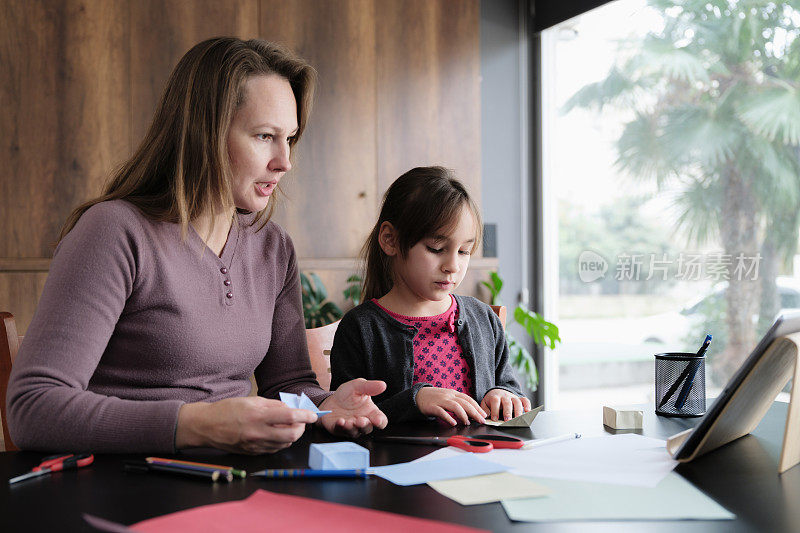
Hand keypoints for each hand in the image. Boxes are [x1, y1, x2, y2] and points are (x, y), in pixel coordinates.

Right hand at [175, 397, 316, 454]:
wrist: (206, 426)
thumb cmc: (227, 410)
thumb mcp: (251, 400)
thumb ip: (273, 405)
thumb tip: (289, 408)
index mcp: (257, 416)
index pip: (289, 417)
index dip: (305, 416)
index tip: (312, 415)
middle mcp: (258, 433)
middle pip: (291, 435)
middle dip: (301, 428)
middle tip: (302, 421)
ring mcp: (255, 445)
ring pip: (285, 444)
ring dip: (292, 435)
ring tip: (289, 426)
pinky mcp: (252, 453)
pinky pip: (274, 449)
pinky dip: (281, 441)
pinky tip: (278, 433)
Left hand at [318, 378, 387, 436]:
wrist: (330, 400)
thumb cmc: (347, 395)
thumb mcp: (358, 386)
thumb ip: (370, 386)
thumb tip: (383, 385)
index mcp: (371, 413)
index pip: (381, 421)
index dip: (380, 422)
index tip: (377, 420)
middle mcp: (362, 422)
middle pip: (367, 428)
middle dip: (364, 425)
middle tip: (361, 420)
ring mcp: (351, 427)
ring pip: (355, 432)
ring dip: (352, 428)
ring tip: (349, 422)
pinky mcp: (339, 429)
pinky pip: (341, 431)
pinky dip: (340, 427)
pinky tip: (340, 421)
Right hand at [415, 387, 486, 425]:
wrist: (418, 395)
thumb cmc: (434, 398)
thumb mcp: (447, 397)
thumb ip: (457, 402)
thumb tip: (470, 412)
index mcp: (453, 393)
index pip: (468, 399)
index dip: (477, 407)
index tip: (484, 415)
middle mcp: (448, 396)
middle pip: (464, 403)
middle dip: (475, 412)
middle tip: (481, 420)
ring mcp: (440, 401)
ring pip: (455, 406)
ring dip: (463, 415)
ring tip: (467, 422)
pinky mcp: (432, 407)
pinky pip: (442, 412)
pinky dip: (448, 418)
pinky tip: (453, 423)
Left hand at [480, 388, 530, 420]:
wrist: (497, 391)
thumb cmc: (492, 400)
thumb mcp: (485, 403)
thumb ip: (484, 410)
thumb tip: (485, 417)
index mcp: (495, 396)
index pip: (495, 402)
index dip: (495, 410)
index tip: (495, 419)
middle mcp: (505, 396)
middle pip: (507, 402)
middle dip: (507, 412)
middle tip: (507, 420)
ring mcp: (513, 397)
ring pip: (517, 402)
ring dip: (518, 411)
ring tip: (518, 419)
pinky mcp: (519, 399)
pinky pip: (525, 400)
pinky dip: (527, 405)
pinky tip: (528, 411)